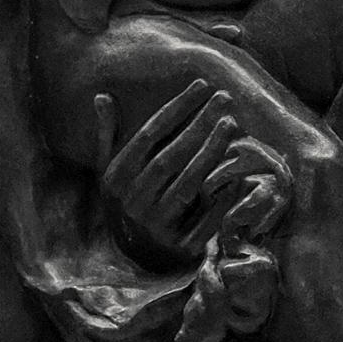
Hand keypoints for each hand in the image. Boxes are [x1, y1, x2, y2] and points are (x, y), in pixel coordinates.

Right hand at [104, 59, 324, 250]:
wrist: (135, 256)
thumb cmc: (127, 202)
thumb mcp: (110, 172)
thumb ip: (108, 135)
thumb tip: (101, 97)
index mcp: (115, 179)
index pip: (147, 136)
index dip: (175, 109)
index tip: (201, 85)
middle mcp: (132, 201)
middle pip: (170, 157)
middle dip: (198, 125)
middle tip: (224, 99)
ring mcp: (156, 225)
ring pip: (187, 184)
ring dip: (211, 153)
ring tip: (231, 124)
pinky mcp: (180, 246)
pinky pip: (206, 219)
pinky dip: (222, 198)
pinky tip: (240, 175)